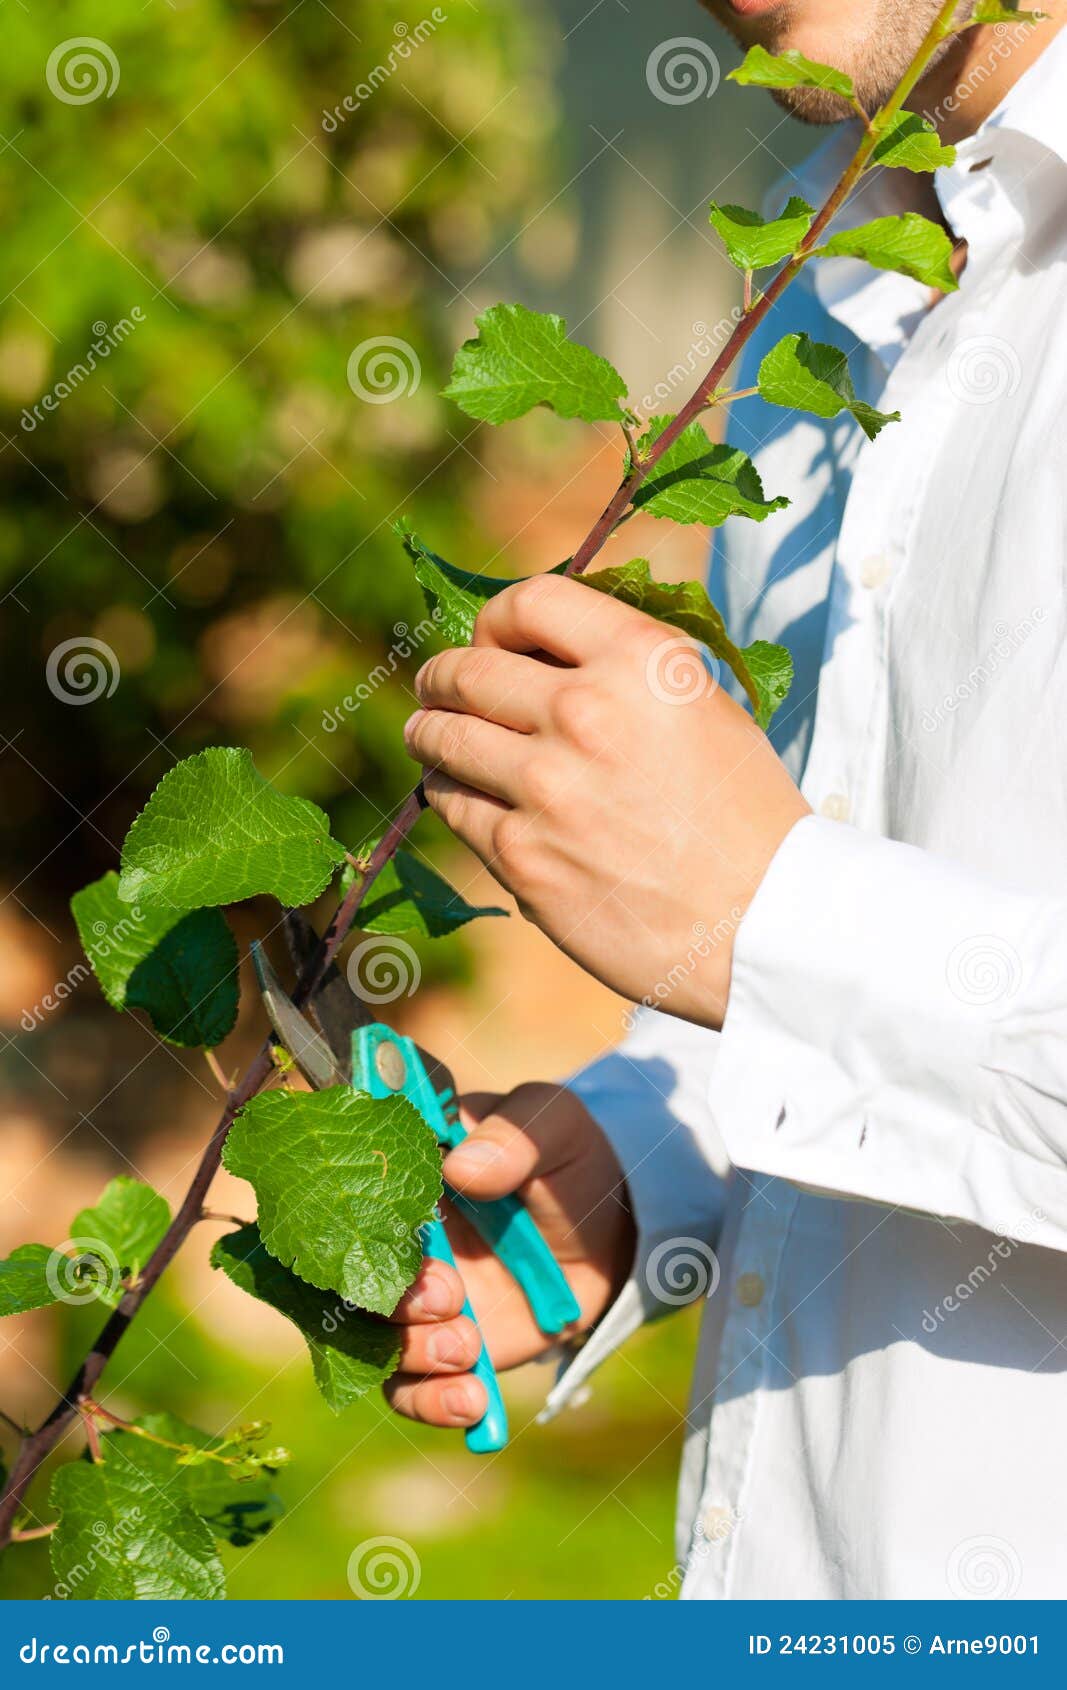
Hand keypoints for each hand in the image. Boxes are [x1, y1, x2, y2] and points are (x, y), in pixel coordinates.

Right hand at [383, 1082, 633, 1430]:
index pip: (353, 1196)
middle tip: (450, 1297)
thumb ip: (515, 1136)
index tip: (408, 1238)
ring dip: (413, 1353)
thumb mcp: (554, 1126)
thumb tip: (461, 1166)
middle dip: (395, 1299)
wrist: (609, 1228)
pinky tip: (472, 1402)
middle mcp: (395, 1239)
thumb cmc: (567, 1161)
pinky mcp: (441, 1346)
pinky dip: (431, 1402)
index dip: (365, 1223)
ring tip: (469, 1347)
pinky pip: (410, 1389)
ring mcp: (414, 1298)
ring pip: (373, 1340)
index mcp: (406, 1172)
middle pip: (352, 1279)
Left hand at [404, 573, 809, 1027]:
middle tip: (435, 689)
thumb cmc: (746, 819)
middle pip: (468, 670)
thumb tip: (545, 656)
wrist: (763, 924)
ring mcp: (546, 786)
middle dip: (442, 678)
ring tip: (429, 738)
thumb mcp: (706, 709)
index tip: (490, 641)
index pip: (532, 601)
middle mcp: (586, 711)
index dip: (496, 619)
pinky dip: (451, 797)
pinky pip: (454, 807)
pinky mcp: (522, 856)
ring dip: (430, 734)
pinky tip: (460, 798)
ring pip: (443, 738)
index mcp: (642, 662)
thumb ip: (628, 671)